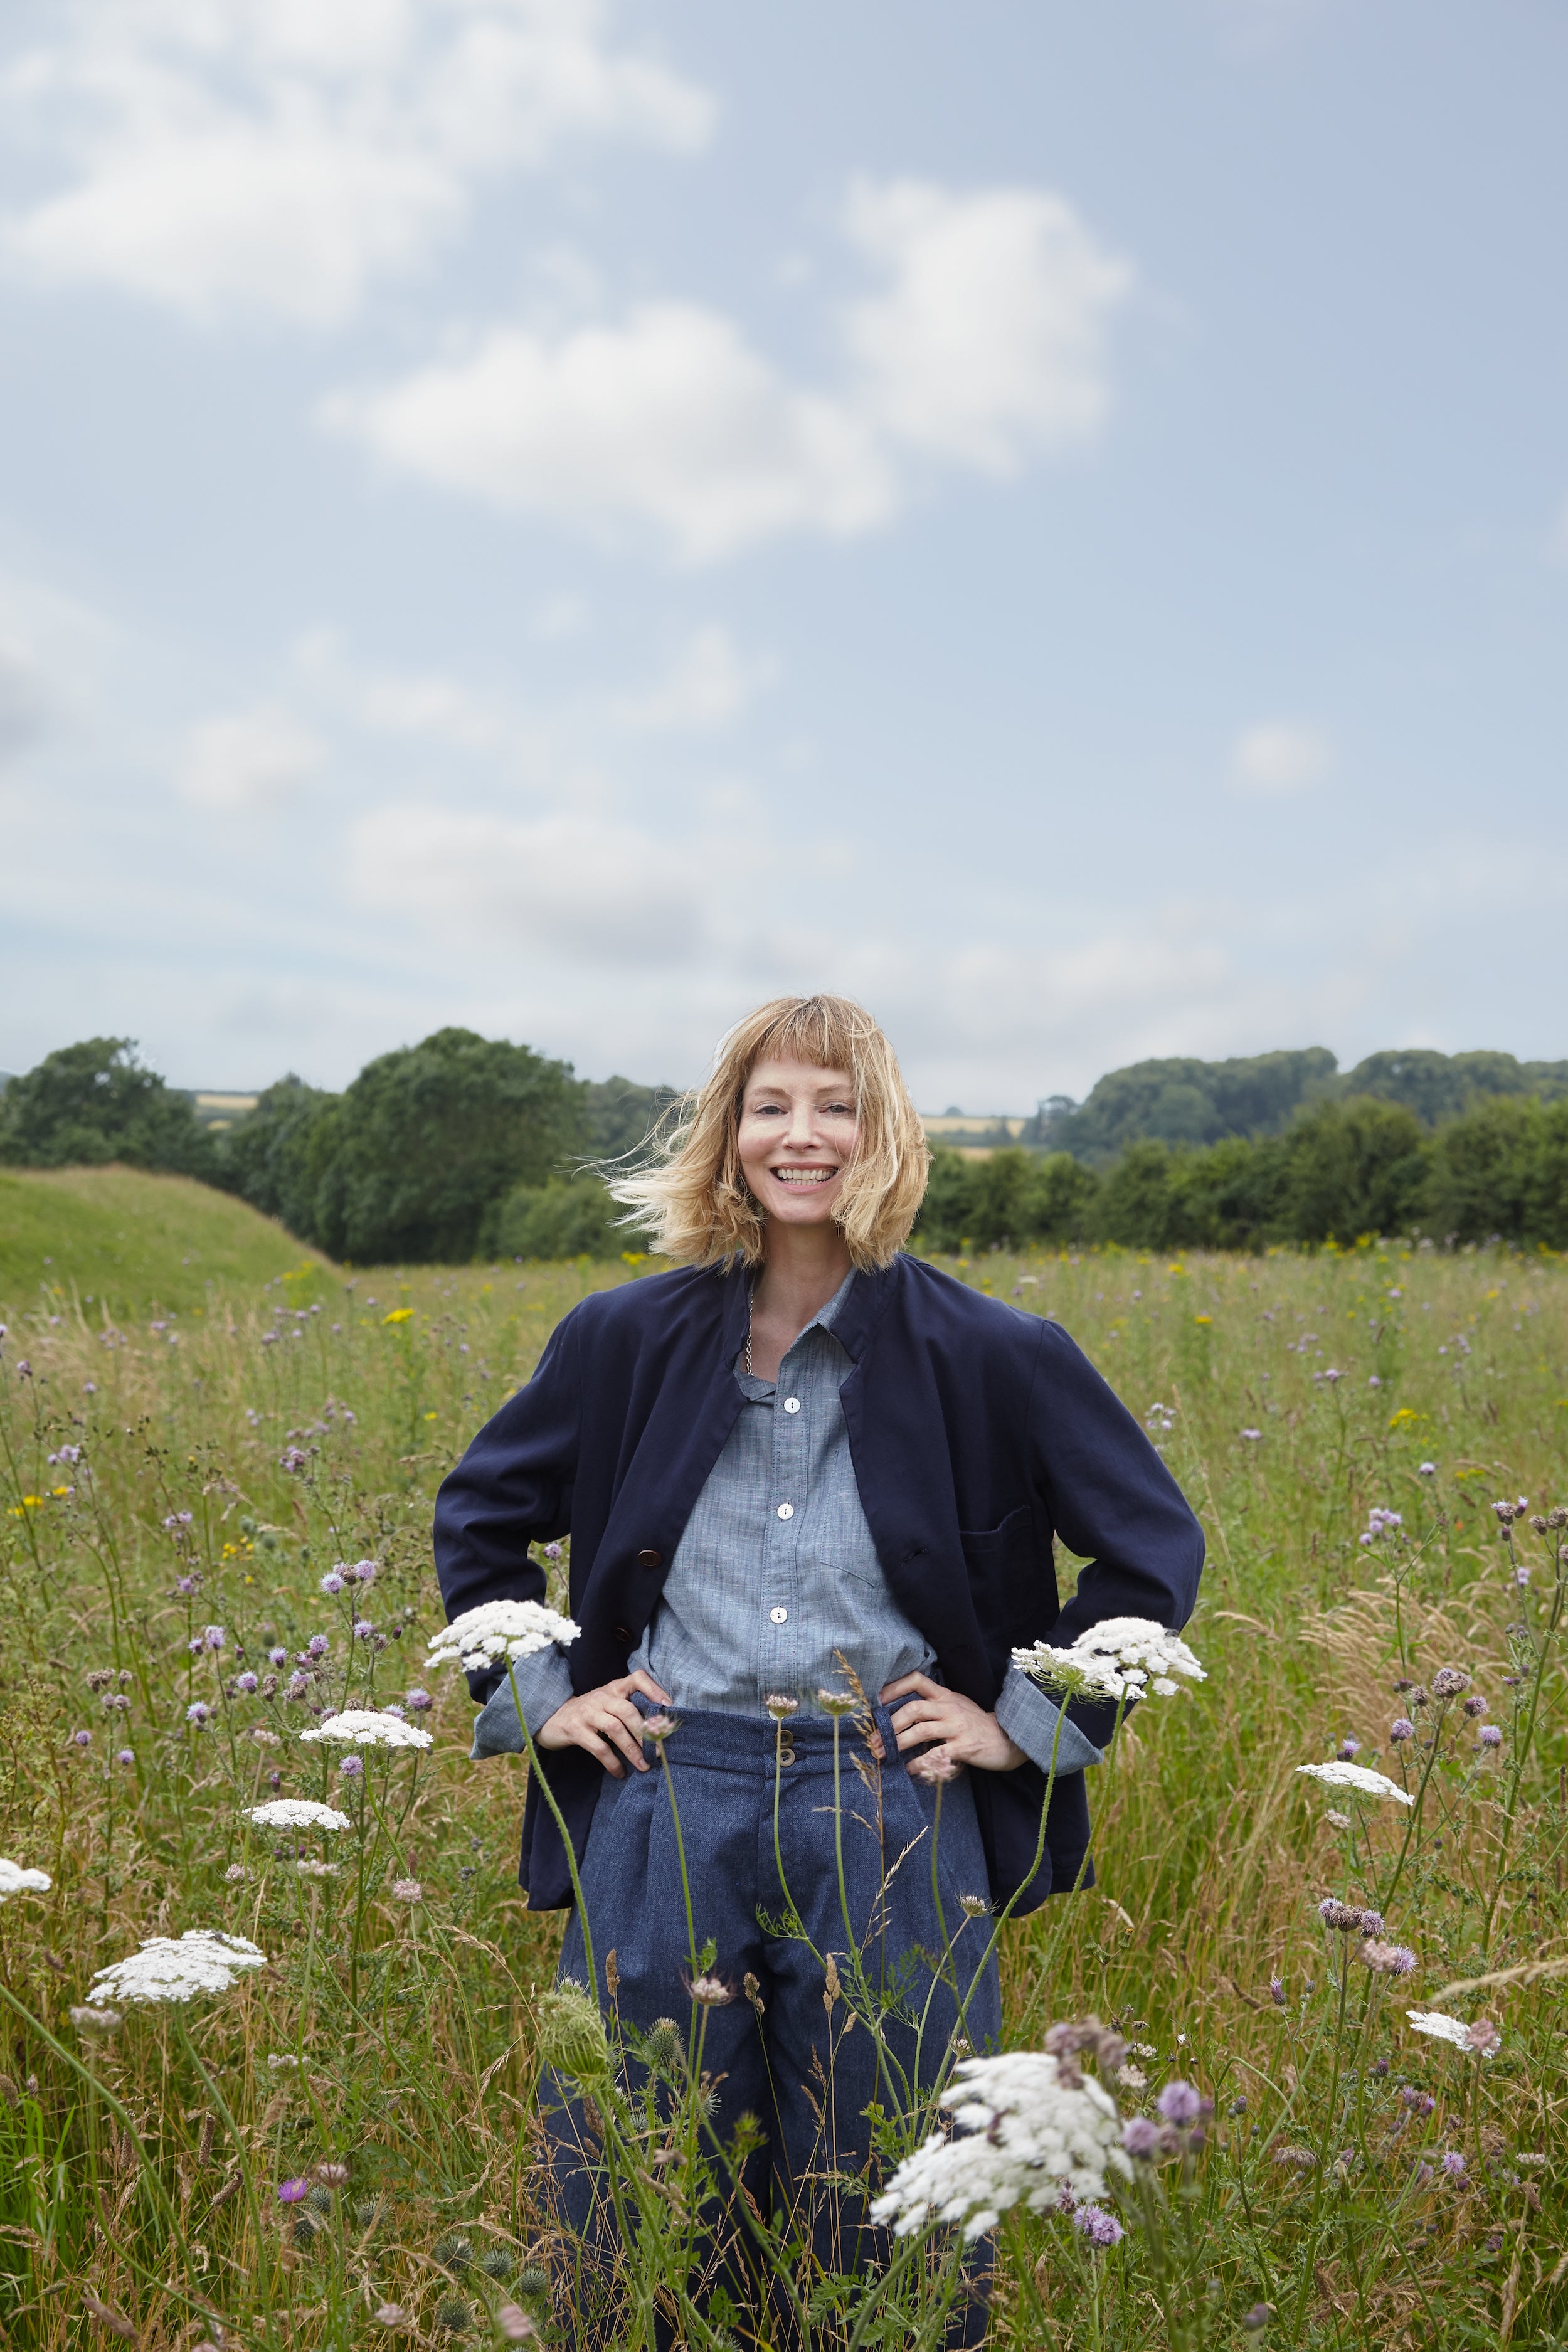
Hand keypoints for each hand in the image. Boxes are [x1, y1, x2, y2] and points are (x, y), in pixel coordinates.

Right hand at [535, 1670, 671, 1776]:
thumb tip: (659, 1728)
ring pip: (615, 1729)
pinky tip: (620, 1772)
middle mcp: (601, 1697)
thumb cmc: (589, 1713)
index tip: (668, 1707)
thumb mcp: (608, 1703)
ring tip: (644, 1765)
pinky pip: (598, 1748)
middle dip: (646, 1732)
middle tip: (660, 1751)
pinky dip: (612, 1762)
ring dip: (633, 1750)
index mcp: (613, 1688)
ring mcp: (587, 1713)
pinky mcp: (575, 1730)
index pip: (636, 1678)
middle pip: (628, 1710)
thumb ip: (629, 1709)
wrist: (552, 1717)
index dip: (654, 1690)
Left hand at [876, 1672, 1025, 1775]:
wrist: (1008, 1738)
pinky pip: (937, 1754)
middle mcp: (949, 1707)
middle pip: (913, 1708)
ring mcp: (957, 1727)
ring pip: (921, 1730)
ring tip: (884, 1755)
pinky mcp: (964, 1747)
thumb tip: (902, 1711)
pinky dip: (920, 1763)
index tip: (877, 1700)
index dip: (895, 1687)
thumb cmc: (976, 1723)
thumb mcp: (956, 1706)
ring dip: (899, 1743)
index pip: (917, 1680)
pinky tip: (910, 1769)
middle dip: (890, 1725)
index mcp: (945, 1695)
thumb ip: (934, 1705)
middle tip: (874, 1740)